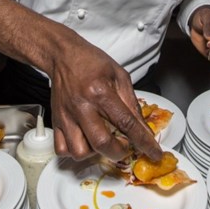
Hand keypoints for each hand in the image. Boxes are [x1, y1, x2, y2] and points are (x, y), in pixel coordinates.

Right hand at [48, 38, 161, 161]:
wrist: (63, 55)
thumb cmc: (92, 63)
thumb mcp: (120, 76)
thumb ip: (132, 104)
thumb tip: (143, 129)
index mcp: (101, 92)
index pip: (126, 123)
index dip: (143, 141)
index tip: (154, 153)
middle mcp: (82, 106)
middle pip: (102, 143)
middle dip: (119, 151)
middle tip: (125, 144)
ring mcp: (66, 116)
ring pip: (80, 152)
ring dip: (96, 153)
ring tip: (103, 140)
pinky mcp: (55, 121)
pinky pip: (62, 150)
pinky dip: (76, 152)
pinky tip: (85, 142)